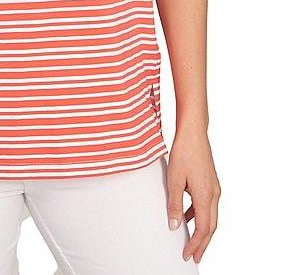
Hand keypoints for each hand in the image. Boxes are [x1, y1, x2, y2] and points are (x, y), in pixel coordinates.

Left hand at [166, 128, 220, 263]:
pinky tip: (187, 216)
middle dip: (202, 244)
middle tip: (193, 257)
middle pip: (211, 226)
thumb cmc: (183, 152)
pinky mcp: (210, 182)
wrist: (194, 133)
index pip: (203, 228)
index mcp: (206, 196)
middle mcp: (214, 194)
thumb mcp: (174, 179)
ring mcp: (214, 188)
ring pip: (211, 217)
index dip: (196, 244)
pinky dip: (199, 215)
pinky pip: (207, 205)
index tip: (188, 255)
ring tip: (191, 242)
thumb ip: (174, 204)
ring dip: (202, 231)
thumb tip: (174, 226)